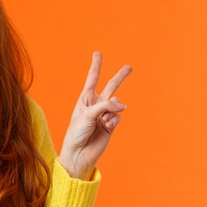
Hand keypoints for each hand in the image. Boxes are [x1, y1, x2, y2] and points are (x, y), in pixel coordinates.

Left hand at [59, 51, 131, 179]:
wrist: (80, 153)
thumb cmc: (77, 132)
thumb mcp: (87, 114)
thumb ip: (105, 105)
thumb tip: (123, 106)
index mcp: (85, 99)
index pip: (92, 79)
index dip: (96, 66)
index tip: (98, 53)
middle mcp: (96, 104)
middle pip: (110, 87)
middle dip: (119, 77)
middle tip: (129, 67)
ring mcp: (104, 114)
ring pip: (117, 104)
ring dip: (112, 110)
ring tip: (102, 121)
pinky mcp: (111, 124)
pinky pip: (118, 116)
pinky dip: (113, 120)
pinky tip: (106, 126)